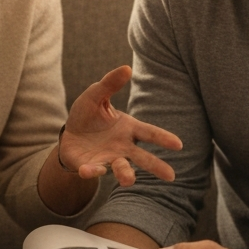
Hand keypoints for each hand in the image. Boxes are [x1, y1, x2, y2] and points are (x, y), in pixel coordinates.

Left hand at [59, 65, 182, 186]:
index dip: (163, 138)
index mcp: (128, 128)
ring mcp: (108, 158)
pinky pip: (93, 170)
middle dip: (156, 166)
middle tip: (171, 176)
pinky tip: (86, 171)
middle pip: (142, 157)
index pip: (149, 133)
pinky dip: (91, 171)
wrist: (69, 133)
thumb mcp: (95, 95)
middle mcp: (123, 146)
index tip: (178, 145)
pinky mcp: (91, 166)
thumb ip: (109, 84)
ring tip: (128, 180)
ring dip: (125, 174)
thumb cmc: (88, 114)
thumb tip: (126, 68)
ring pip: (121, 168)